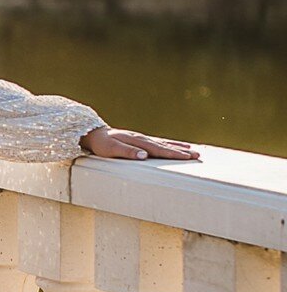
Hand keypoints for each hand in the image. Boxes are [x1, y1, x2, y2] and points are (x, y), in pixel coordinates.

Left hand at [79, 125, 200, 160]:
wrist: (95, 134)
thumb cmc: (101, 144)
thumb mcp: (111, 150)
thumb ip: (127, 152)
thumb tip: (144, 156)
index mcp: (138, 142)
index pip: (159, 149)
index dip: (173, 154)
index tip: (186, 157)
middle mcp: (143, 139)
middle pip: (166, 145)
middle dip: (181, 151)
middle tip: (197, 155)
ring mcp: (143, 139)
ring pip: (164, 143)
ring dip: (179, 147)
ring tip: (193, 151)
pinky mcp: (141, 140)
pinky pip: (159, 142)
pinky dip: (170, 144)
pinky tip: (177, 146)